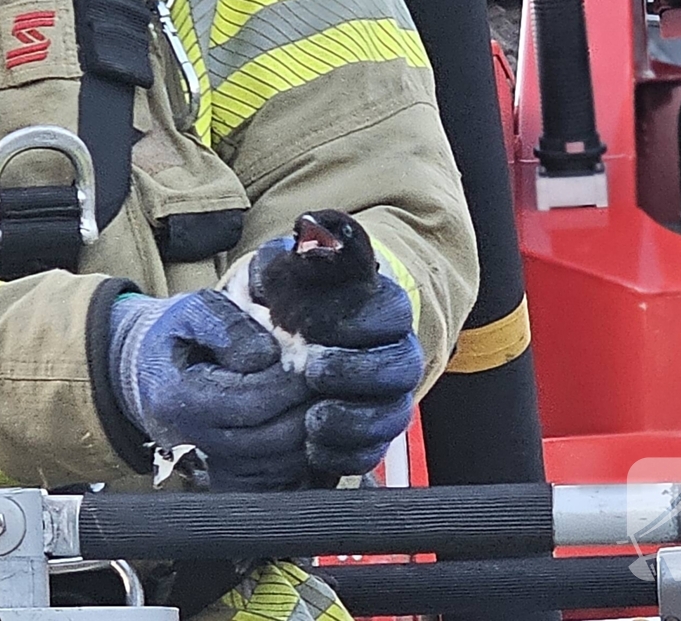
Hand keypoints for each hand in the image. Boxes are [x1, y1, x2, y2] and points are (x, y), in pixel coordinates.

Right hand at [108, 289, 310, 490]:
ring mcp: (209, 469)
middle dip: (306, 405)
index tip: (309, 358)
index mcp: (179, 400)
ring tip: (313, 397)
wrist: (149, 373)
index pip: (254, 401)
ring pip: (282, 466)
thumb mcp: (195, 310)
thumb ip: (230, 326)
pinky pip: (277, 484)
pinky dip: (299, 459)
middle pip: (274, 439)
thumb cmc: (179, 336)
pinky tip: (300, 422)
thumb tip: (269, 355)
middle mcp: (191, 443)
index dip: (291, 381)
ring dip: (309, 432)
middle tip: (321, 379)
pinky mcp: (227, 481)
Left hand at [249, 238, 424, 477]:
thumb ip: (302, 248)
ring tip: (314, 417)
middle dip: (356, 371)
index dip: (356, 319)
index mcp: (382, 306)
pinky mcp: (372, 437)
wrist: (281, 342)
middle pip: (399, 366)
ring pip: (391, 415)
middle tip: (311, 369)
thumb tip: (313, 227)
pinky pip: (371, 453)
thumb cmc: (288, 299)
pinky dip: (345, 453)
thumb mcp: (286, 267)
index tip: (312, 324)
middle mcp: (395, 353)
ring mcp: (388, 398)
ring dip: (353, 419)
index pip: (390, 311)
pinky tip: (314, 445)